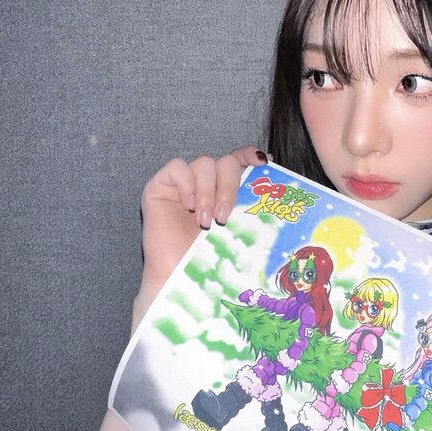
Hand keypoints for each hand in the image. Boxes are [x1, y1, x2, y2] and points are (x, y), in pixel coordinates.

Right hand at [138, 145, 264, 294]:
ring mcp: (183, 183)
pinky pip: (176, 167)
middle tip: (224, 216)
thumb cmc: (209, 257)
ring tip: (205, 221)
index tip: (262, 163)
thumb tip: (272, 174)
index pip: (239, 158)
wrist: (178, 276)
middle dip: (228, 187)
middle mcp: (206, 182)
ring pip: (204, 163)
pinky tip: (188, 206)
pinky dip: (186, 184)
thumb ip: (250, 202)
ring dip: (207, 193)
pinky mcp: (160, 185)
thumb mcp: (237, 226)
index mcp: (225, 188)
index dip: (249, 155)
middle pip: (225, 162)